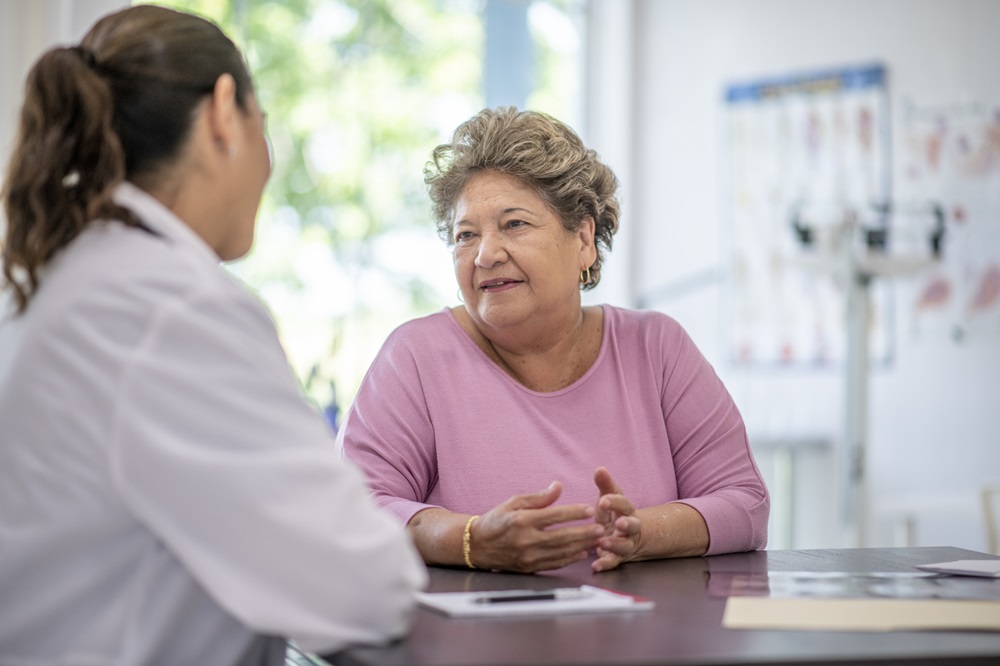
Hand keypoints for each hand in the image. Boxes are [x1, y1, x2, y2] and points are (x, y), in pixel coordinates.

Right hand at [470, 481, 603, 572]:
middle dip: (583, 533)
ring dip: (581, 546)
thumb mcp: (514, 502)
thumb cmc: (496, 520)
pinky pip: (554, 564)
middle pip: (561, 536)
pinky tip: (581, 553)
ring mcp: (527, 556)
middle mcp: (526, 540)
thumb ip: (538, 497)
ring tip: (596, 540)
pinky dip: (569, 559)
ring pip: (560, 552)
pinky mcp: (528, 568)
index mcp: (522, 520)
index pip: (554, 516)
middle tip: (600, 528)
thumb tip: (558, 487)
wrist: (476, 545)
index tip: (589, 509)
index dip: (574, 513)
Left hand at [592, 466, 640, 571]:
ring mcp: (625, 544)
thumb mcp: (610, 499)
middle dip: (627, 524)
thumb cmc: (614, 514)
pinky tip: (596, 565)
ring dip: (615, 544)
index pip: (624, 504)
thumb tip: (599, 468)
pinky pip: (613, 562)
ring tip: (603, 542)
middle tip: (620, 523)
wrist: (628, 536)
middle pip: (633, 525)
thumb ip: (606, 485)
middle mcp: (630, 528)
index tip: (604, 499)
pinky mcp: (618, 558)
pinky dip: (605, 564)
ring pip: (624, 546)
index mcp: (627, 510)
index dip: (615, 501)